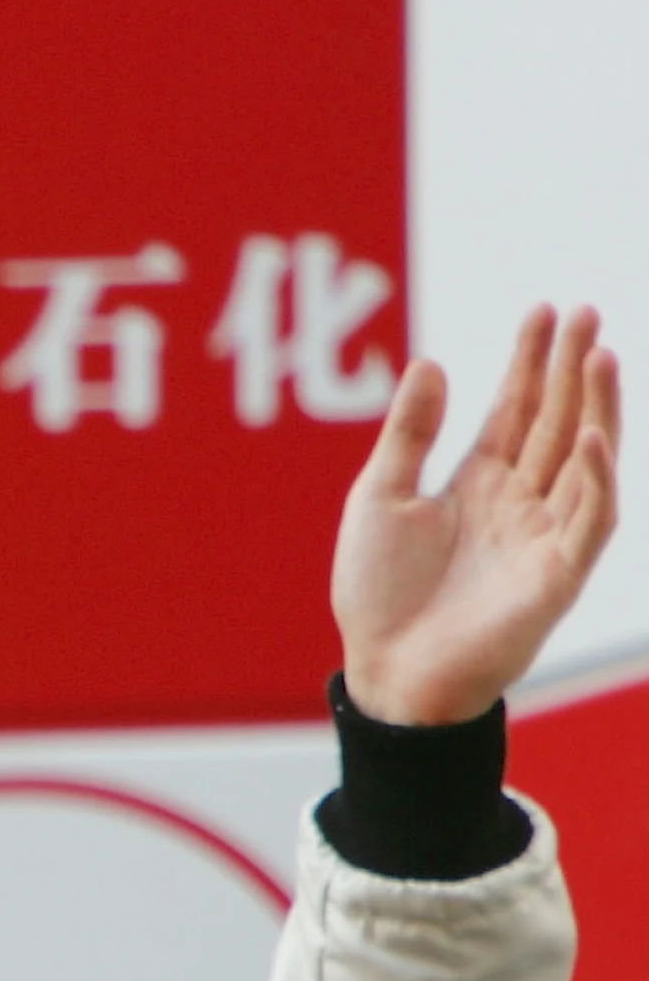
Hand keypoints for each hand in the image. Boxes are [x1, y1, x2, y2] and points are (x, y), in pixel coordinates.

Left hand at [336, 307, 619, 724]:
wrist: (384, 670)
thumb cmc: (378, 593)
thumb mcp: (382, 497)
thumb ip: (410, 434)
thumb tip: (430, 361)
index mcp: (478, 483)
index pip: (517, 409)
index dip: (532, 361)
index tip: (545, 310)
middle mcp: (519, 502)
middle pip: (557, 421)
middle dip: (573, 368)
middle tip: (587, 311)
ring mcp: (543, 536)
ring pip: (584, 460)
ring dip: (596, 408)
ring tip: (601, 353)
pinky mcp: (556, 576)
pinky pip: (588, 520)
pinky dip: (593, 478)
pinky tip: (588, 435)